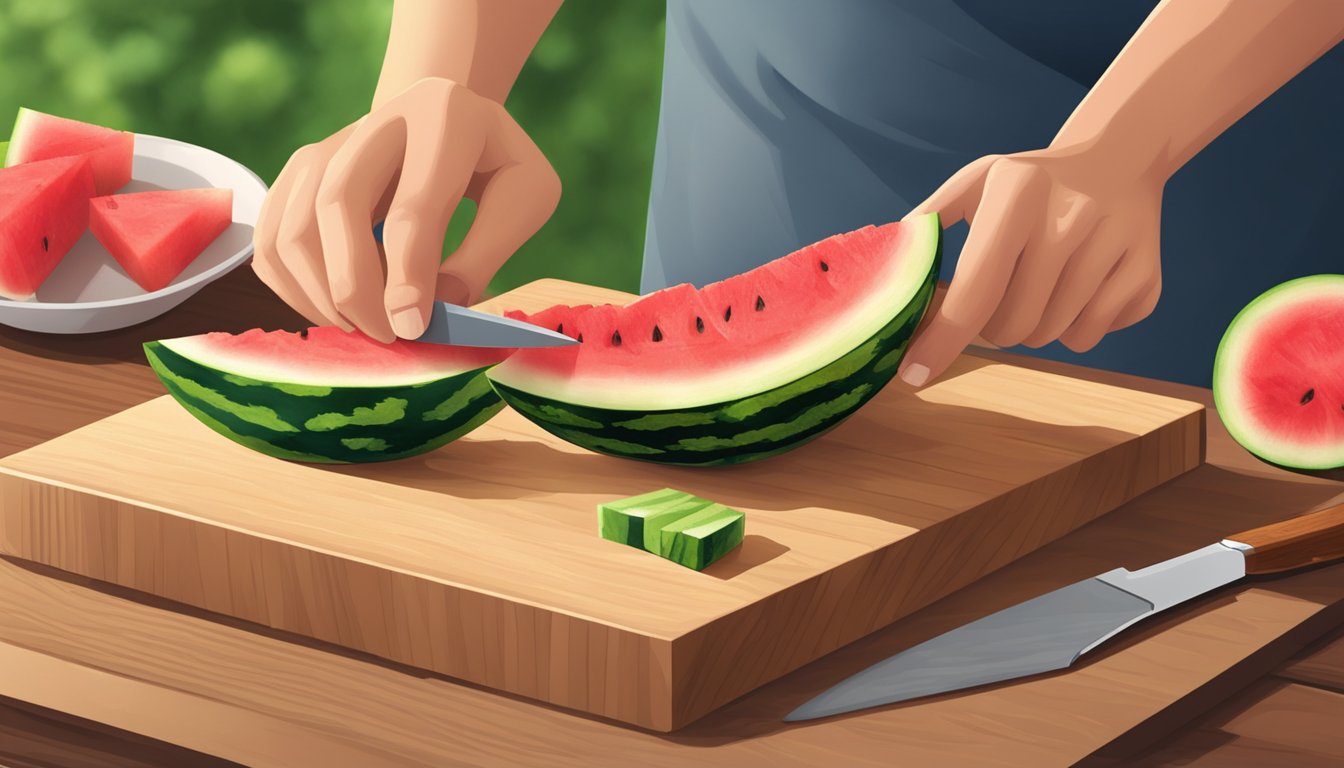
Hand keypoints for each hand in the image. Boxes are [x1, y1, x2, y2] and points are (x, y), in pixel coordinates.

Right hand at [253, 77, 560, 341]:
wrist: (446, 115)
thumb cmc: (494, 164)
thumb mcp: (527, 196)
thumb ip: (485, 252)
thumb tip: (427, 311)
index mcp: (445, 119)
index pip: (415, 206)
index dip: (409, 274)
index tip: (411, 327)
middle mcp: (376, 122)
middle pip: (338, 205)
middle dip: (355, 285)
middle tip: (384, 335)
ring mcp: (328, 145)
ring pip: (292, 224)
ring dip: (317, 292)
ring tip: (361, 327)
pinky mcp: (299, 171)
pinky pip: (271, 236)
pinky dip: (291, 285)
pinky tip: (331, 310)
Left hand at [897, 145, 1164, 386]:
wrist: (1121, 158)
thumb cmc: (1031, 183)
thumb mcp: (976, 183)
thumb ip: (928, 222)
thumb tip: (882, 269)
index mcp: (1017, 195)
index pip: (974, 290)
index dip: (941, 340)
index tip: (913, 374)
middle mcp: (1069, 219)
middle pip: (1012, 327)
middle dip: (993, 329)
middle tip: (999, 299)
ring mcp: (1113, 247)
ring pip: (1051, 337)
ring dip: (1034, 326)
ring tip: (1041, 284)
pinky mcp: (1146, 274)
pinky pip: (1091, 337)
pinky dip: (1075, 327)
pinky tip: (1079, 286)